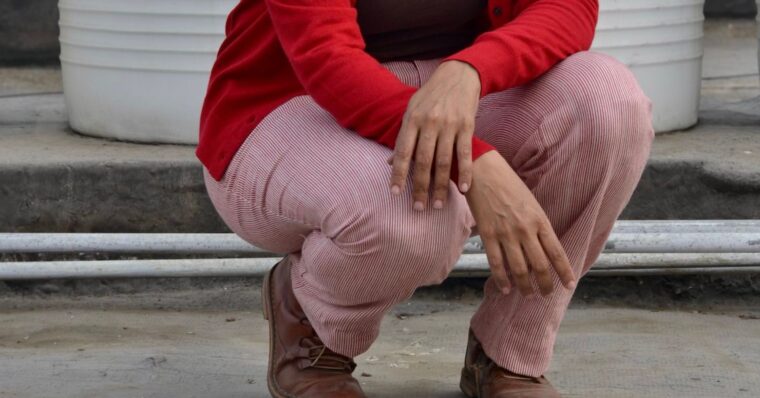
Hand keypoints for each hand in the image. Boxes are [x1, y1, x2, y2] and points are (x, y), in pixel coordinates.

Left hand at [386, 60, 479, 209]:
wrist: (458, 75)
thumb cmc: (431, 96)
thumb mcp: (412, 110)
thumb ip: (403, 137)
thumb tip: (388, 163)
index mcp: (412, 120)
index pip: (402, 152)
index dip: (397, 174)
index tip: (395, 193)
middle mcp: (429, 123)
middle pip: (423, 162)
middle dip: (420, 187)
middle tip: (418, 208)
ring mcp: (449, 125)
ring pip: (444, 161)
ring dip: (441, 186)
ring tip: (439, 204)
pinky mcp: (467, 126)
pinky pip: (465, 154)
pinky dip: (465, 173)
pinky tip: (463, 189)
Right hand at [464, 151, 576, 296]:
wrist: (484, 172)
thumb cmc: (509, 184)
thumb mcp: (531, 203)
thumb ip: (537, 225)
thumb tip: (541, 249)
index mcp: (540, 220)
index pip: (556, 252)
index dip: (564, 271)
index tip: (570, 285)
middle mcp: (525, 230)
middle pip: (540, 265)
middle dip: (546, 284)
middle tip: (546, 294)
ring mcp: (506, 234)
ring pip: (519, 269)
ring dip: (525, 286)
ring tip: (529, 294)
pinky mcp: (488, 235)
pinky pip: (496, 263)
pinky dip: (502, 279)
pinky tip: (506, 289)